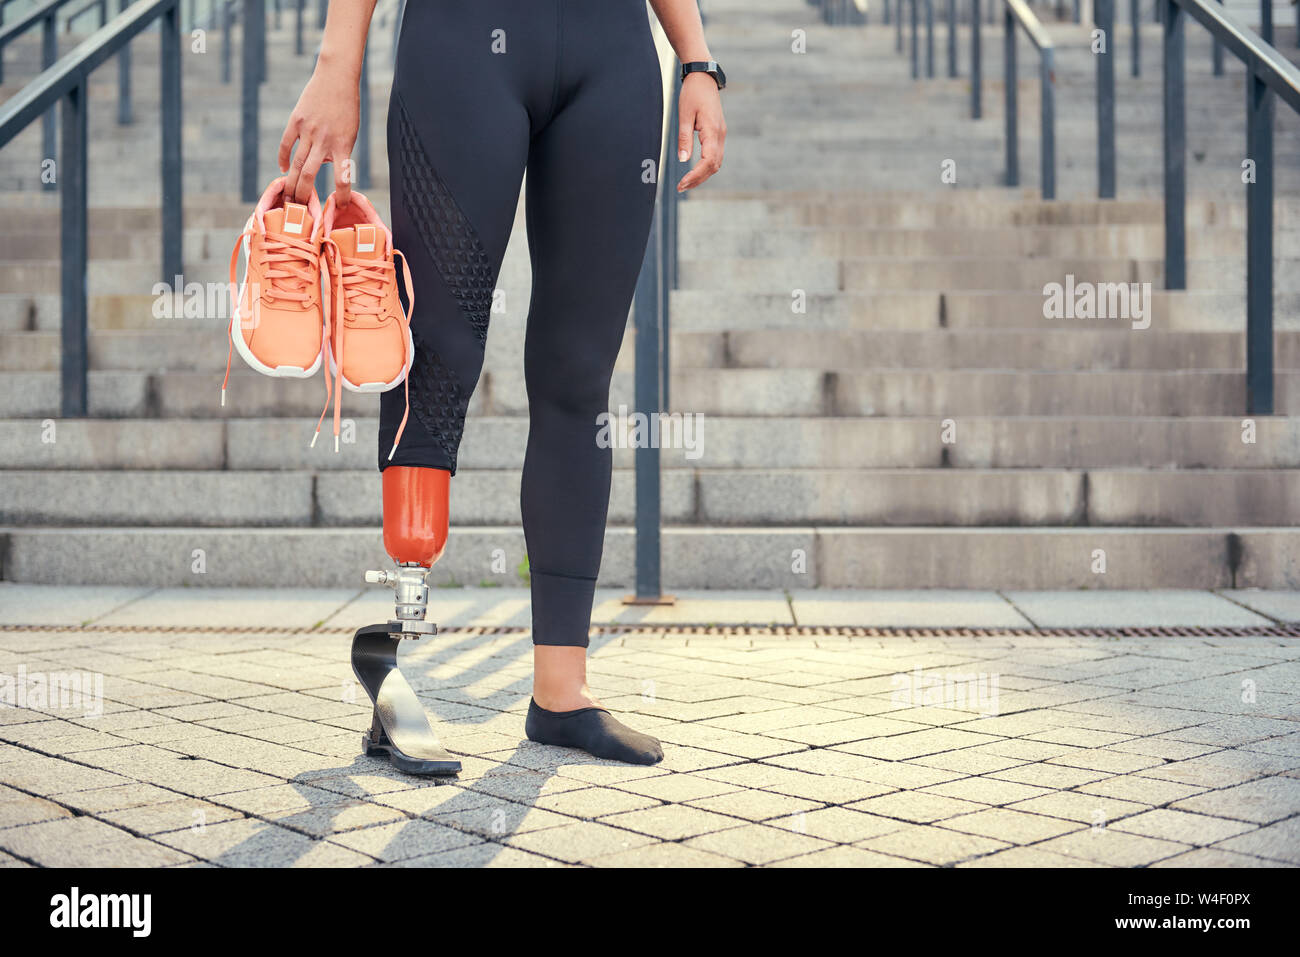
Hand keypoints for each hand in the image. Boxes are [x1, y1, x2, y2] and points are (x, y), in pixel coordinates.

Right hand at [277, 65, 360, 205]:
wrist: (336, 79)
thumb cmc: (347, 109)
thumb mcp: (349, 133)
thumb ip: (336, 152)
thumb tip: (321, 167)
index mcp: (343, 145)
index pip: (342, 178)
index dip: (343, 195)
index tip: (341, 206)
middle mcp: (324, 140)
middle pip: (309, 175)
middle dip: (304, 195)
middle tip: (301, 210)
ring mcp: (308, 131)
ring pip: (296, 164)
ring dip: (292, 183)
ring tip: (289, 197)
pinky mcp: (296, 121)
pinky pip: (286, 144)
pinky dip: (284, 159)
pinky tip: (284, 170)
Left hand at [675, 72, 725, 191]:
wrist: (704, 78)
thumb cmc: (692, 93)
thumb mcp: (684, 115)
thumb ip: (684, 138)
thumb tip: (683, 160)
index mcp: (712, 131)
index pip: (708, 161)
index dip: (696, 175)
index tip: (682, 183)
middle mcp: (720, 135)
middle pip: (713, 166)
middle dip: (698, 179)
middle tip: (681, 187)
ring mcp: (721, 135)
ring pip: (715, 163)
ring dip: (702, 175)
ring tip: (686, 183)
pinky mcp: (718, 134)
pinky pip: (715, 156)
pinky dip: (705, 167)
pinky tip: (694, 171)